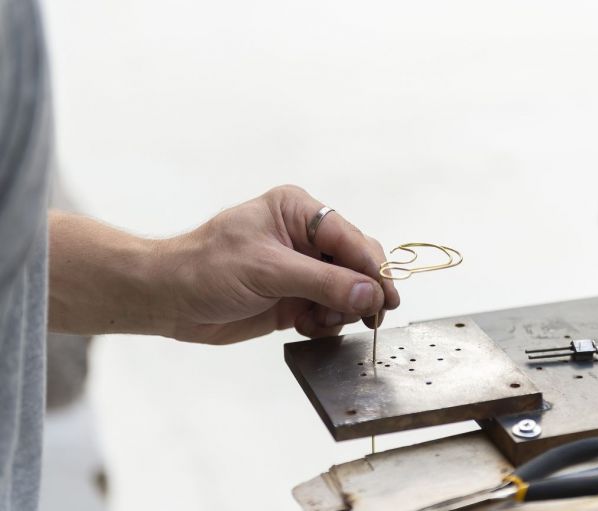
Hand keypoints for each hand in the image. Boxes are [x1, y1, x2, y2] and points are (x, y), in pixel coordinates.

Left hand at [155, 185, 399, 343]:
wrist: (168, 301)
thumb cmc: (206, 269)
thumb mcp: (267, 270)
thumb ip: (322, 282)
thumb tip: (370, 293)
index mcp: (298, 212)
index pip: (350, 238)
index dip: (373, 268)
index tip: (387, 297)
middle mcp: (305, 238)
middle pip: (356, 264)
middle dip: (361, 292)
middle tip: (368, 317)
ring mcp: (301, 269)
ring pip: (347, 292)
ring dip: (341, 311)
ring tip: (318, 321)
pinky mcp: (295, 298)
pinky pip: (329, 312)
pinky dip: (326, 324)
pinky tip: (306, 327)